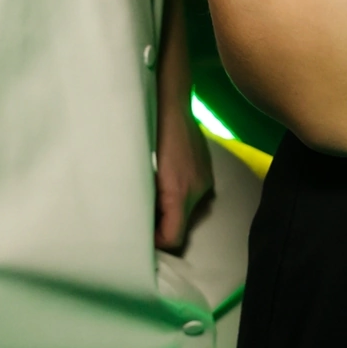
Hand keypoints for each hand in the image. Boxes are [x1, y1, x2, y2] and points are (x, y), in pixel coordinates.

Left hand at [155, 101, 214, 250]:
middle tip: (140, 217)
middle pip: (182, 226)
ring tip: (152, 197)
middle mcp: (198, 191)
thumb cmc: (149, 135)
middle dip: (162, 226)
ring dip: (171, 210)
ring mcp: (205, 180)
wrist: (170, 103)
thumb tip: (139, 218)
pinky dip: (179, 195)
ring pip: (188, 210)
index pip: (173, 238)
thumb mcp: (140, 171)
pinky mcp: (207, 171)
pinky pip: (193, 194)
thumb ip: (144, 199)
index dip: (156, 244)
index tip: (140, 239)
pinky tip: (165, 180)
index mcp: (179, 193)